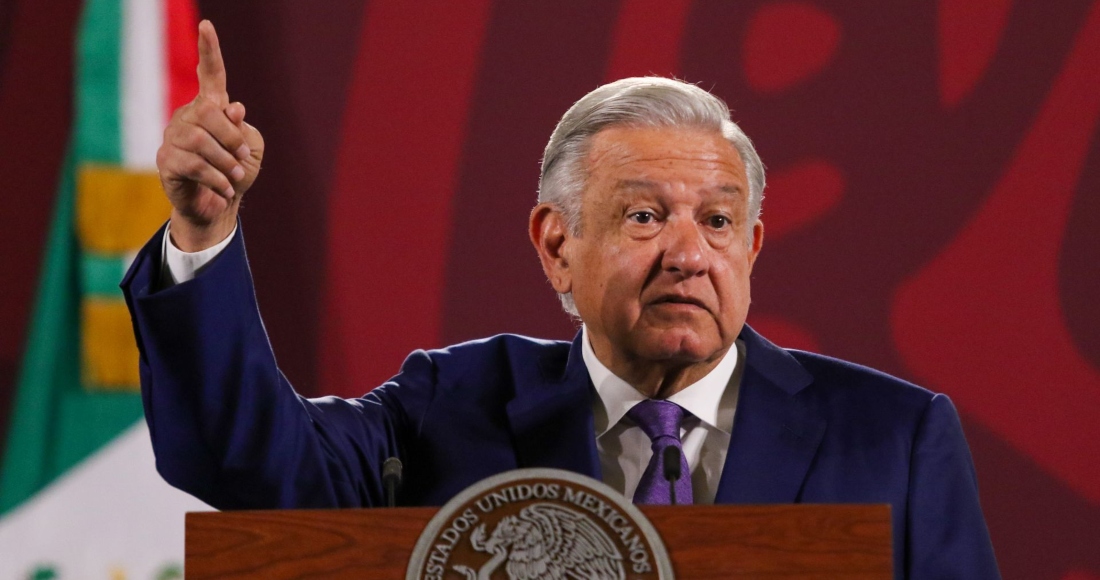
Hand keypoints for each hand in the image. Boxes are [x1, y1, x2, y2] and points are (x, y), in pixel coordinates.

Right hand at [156, 20, 263, 250]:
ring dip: (226, 163)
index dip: (209, 51)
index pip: (210, 74)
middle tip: (242, 159)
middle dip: (232, 138)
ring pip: (201, 141)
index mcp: (211, 108)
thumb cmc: (235, 172)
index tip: (207, 26)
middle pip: (209, 113)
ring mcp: (174, 137)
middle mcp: (188, 116)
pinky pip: (194, 165)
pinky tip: (225, 189)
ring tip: (235, 178)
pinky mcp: (166, 161)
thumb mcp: (250, 150)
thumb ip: (243, 129)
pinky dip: (216, 179)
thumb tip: (233, 108)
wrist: (217, 205)